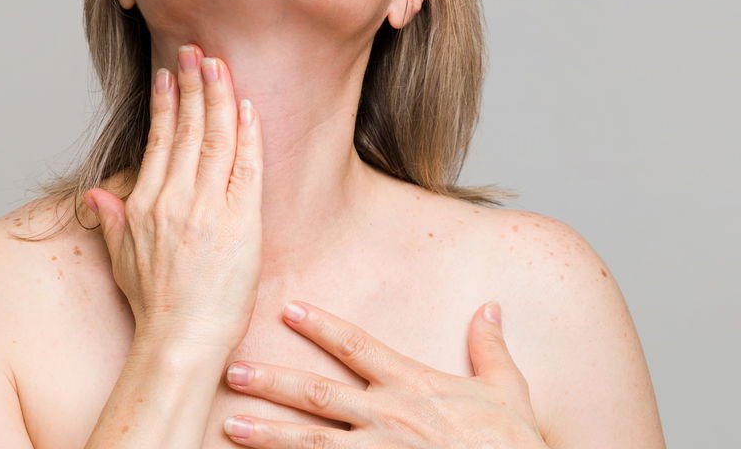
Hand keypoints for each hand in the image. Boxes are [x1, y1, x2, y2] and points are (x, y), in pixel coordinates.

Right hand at [85, 43, 263, 353]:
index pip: (159, 140)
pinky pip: (246, 169)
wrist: (180, 341)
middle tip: (198, 51)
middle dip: (194, 85)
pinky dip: (247, 135)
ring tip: (220, 65)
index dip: (167, 103)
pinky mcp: (240, 224)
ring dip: (219, 97)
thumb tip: (97, 196)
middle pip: (187, 129)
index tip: (170, 74)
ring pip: (216, 139)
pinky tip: (248, 108)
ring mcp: (208, 209)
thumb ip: (110, 221)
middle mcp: (175, 200)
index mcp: (145, 203)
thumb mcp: (121, 259)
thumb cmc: (153, 306)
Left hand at [219, 300, 548, 447]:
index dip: (321, 325)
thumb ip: (490, 349)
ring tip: (229, 424)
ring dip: (267, 434)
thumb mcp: (508, 391)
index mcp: (414, 386)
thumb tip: (490, 308)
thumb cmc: (515, 445)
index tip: (287, 307)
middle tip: (232, 370)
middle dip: (272, 381)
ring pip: (311, 441)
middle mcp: (389, 417)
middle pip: (318, 393)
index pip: (357, 346)